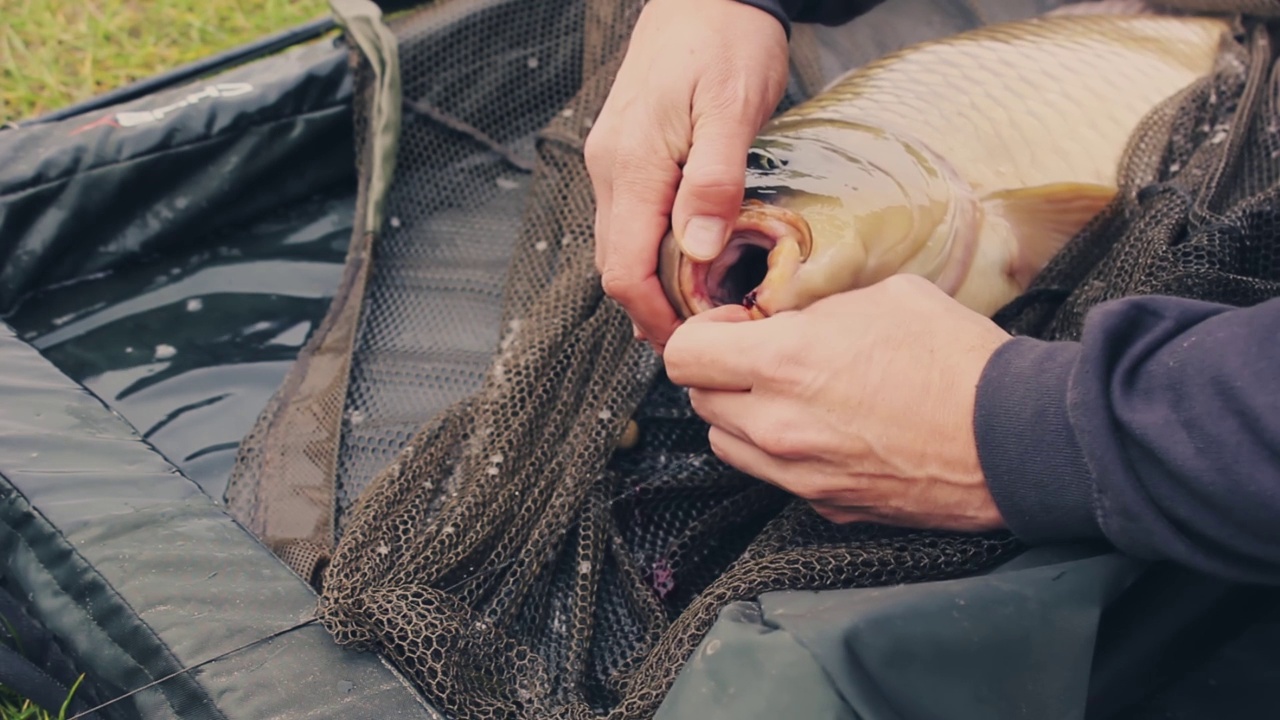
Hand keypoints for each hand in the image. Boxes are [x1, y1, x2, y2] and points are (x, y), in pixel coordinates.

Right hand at [584, 0, 789, 348]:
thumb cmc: (725, 39)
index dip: (655, 316)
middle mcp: (609, 170)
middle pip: (615, 267)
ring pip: (620, 247)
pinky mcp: (626, 156)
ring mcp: (612, 163)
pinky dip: (654, 255)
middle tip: (709, 335)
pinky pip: (629, 221)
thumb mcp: (732, 106)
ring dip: (655, 286)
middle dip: (655, 311)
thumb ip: (714, 180)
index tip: (696, 342)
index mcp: (631, 165)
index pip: (623, 269)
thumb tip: (700, 250)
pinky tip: (689, 265)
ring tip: (705, 309)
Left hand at [662, 275, 1013, 531]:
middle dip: (721, 373)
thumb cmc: (958, 359)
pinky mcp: (827, 505)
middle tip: (762, 356)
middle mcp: (778, 426)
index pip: (684, 356)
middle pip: (700, 402)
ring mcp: (800, 475)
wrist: (1015, 439)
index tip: (737, 324)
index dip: (703, 332)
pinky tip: (825, 430)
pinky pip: (774, 477)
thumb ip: (819, 307)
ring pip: (727, 444)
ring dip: (742, 415)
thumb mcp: (886, 296)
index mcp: (785, 364)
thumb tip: (792, 316)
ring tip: (788, 394)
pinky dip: (781, 452)